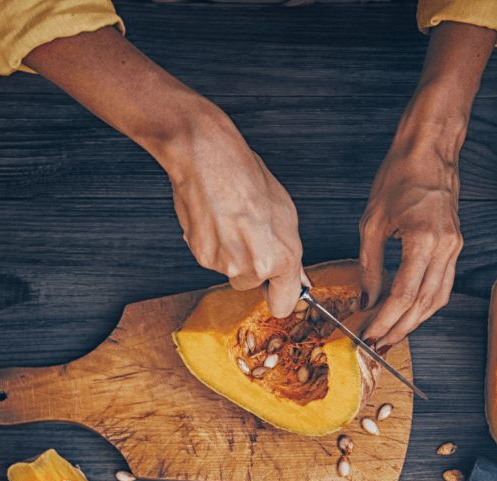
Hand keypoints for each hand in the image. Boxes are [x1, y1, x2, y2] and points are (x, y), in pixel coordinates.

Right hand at [161, 103, 305, 316]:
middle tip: (250, 233)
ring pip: (231, 270)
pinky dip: (212, 244)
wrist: (207, 159)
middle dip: (252, 265)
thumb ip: (289, 251)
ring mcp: (224, 264)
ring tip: (232, 221)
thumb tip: (296, 275)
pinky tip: (216, 219)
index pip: (284, 305)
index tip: (277, 287)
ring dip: (231, 252)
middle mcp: (253, 267)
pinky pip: (211, 259)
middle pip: (252, 284)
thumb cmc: (247, 177)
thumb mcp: (285, 213)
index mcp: (281, 258)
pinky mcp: (200, 256)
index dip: (279, 294)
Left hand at [358, 137, 462, 349]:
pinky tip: (409, 313)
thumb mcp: (372, 222)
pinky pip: (443, 286)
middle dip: (399, 328)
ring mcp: (454, 248)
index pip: (403, 294)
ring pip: (437, 299)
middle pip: (422, 304)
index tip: (369, 333)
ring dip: (414, 322)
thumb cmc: (400, 177)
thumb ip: (369, 265)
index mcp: (423, 239)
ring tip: (392, 335)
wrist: (430, 153)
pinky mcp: (455, 246)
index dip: (385, 319)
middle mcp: (445, 248)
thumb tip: (366, 298)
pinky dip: (426, 304)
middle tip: (378, 344)